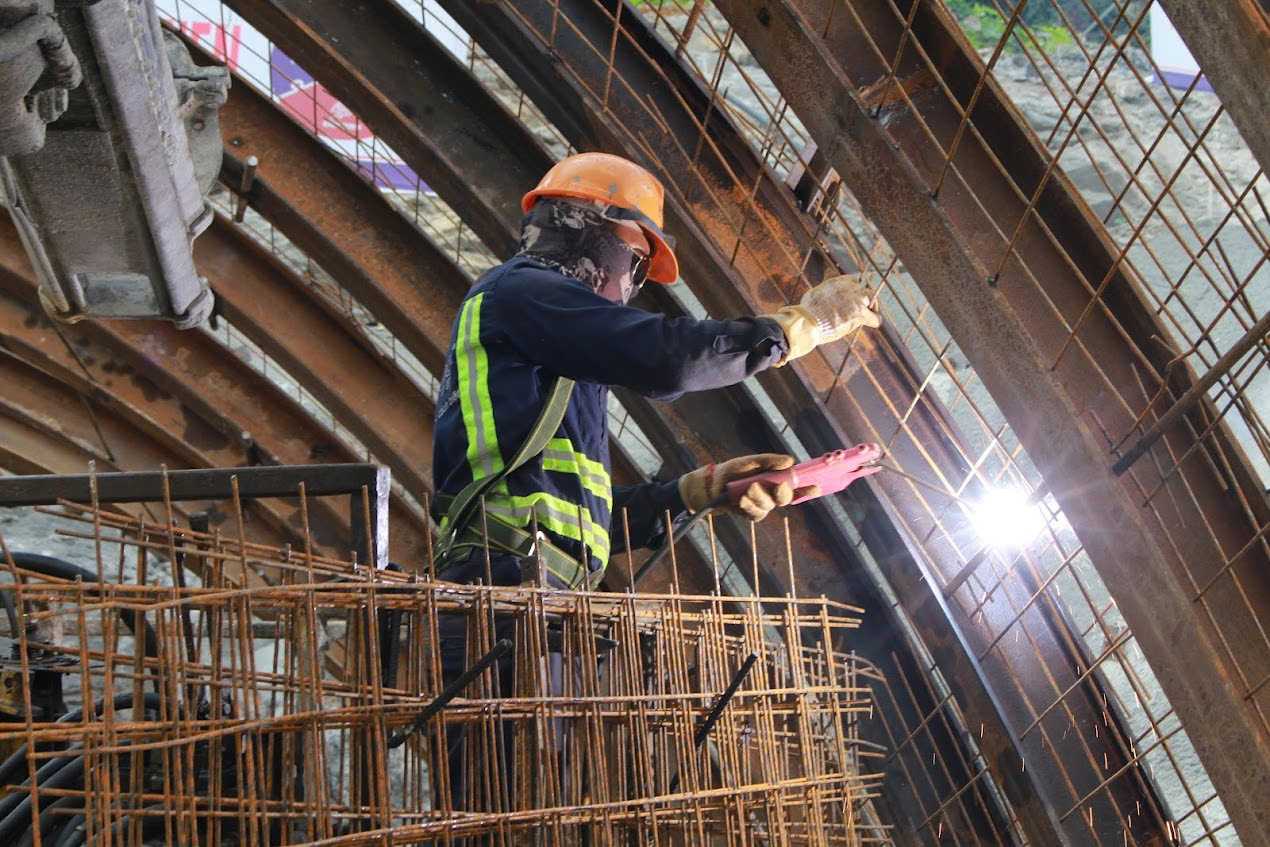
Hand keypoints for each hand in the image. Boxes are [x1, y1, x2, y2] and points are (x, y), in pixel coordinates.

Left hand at [678, 453, 820, 521]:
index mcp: (776, 480)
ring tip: (749, 488)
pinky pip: (757, 514)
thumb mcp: (752, 461)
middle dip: (783, 493)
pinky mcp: (752, 514)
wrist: (713, 484)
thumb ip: (770, 461)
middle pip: (786, 498)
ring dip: (760, 497)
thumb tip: (790, 461)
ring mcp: (763, 505)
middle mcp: (772, 494)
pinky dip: (750, 506)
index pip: (796, 486)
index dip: (807, 489)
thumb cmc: (734, 470)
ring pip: (770, 505)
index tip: (816, 487)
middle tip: (778, 486)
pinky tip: (742, 500)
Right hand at [763, 274, 881, 364]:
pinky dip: (874, 320)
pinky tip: (871, 323)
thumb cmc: (803, 314)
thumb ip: (821, 296)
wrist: (805, 322)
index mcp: (838, 281)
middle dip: (864, 298)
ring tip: (864, 316)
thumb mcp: (812, 298)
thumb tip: (799, 305)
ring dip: (869, 308)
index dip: (856, 289)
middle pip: (866, 288)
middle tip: (861, 308)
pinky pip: (875, 317)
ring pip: (872, 300)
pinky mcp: (860, 314)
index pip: (856, 279)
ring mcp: (857, 300)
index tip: (853, 298)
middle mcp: (850, 287)